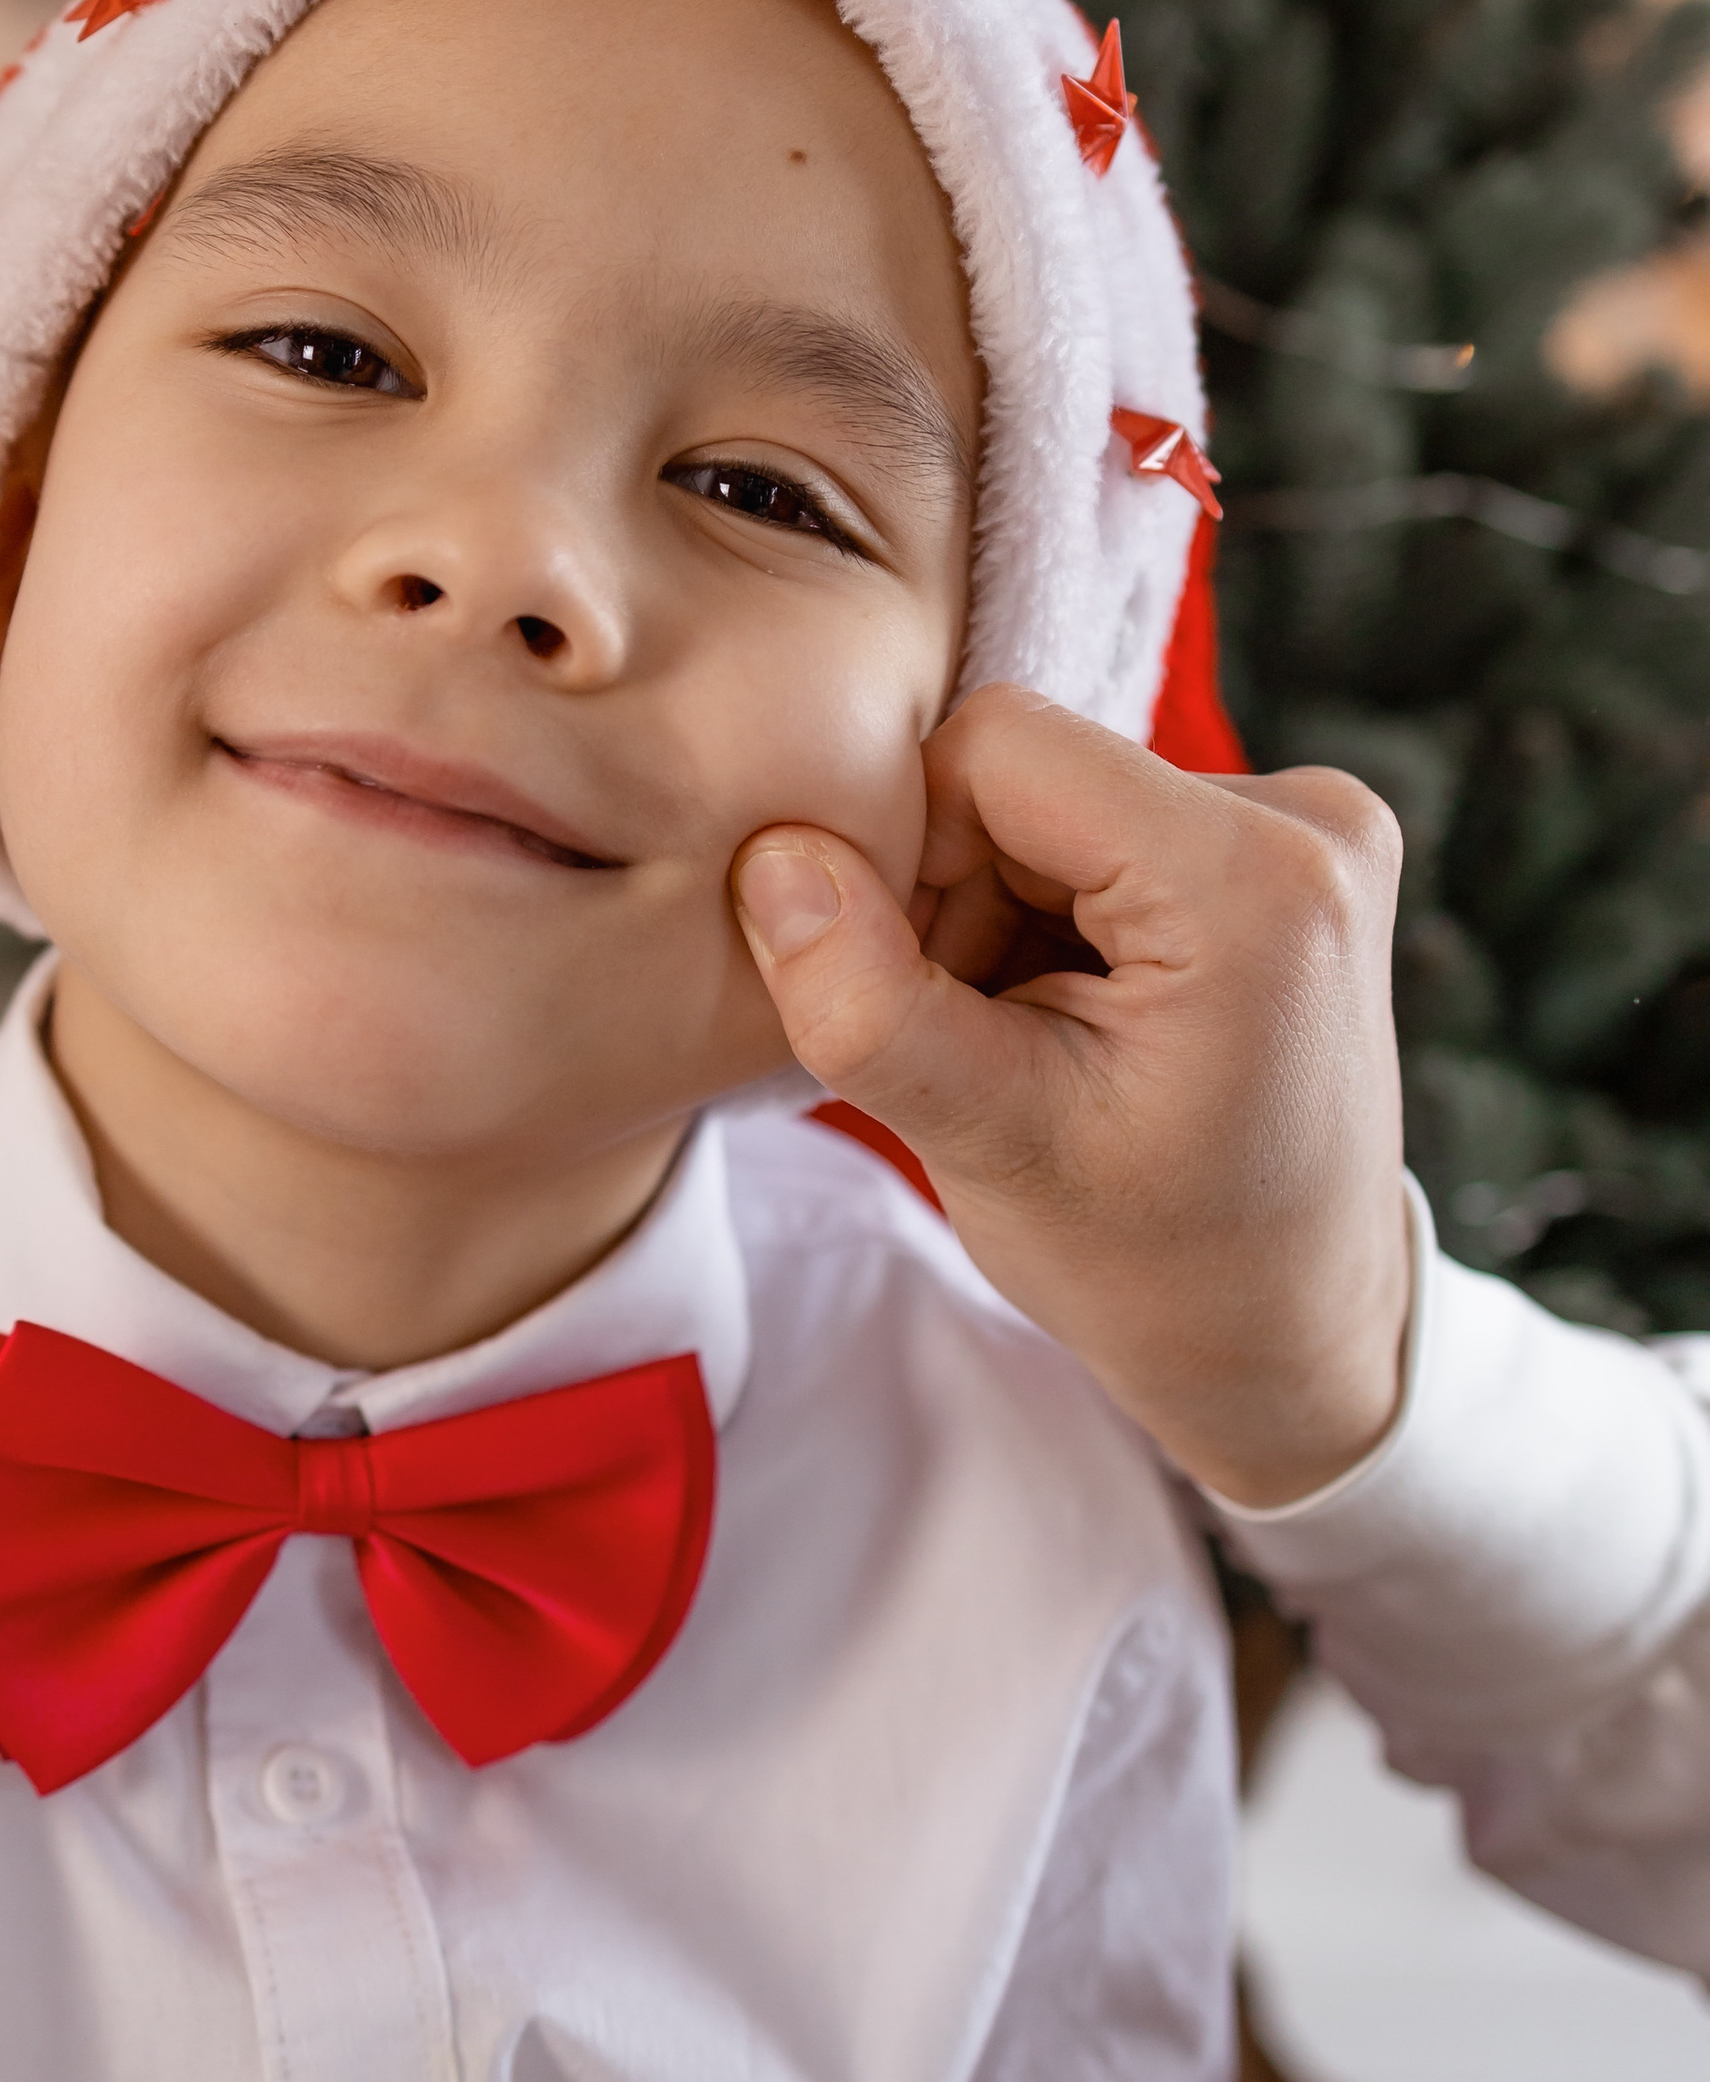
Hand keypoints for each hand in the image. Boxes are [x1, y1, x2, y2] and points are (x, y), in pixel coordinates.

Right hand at [731, 687, 1409, 1502]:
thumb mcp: (990, 1146)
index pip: (995, 746)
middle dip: (960, 897)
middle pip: (1024, 774)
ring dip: (1000, 915)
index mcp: (1256, 876)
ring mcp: (1308, 828)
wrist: (1294, 1334)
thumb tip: (772, 860)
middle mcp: (1308, 816)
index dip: (912, 855)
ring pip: (1050, 802)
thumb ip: (869, 1003)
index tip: (925, 996)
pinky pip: (1102, 828)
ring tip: (1035, 1047)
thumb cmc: (1158, 1265)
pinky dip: (1054, 918)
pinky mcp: (1286, 848)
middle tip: (981, 1045)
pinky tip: (1077, 1020)